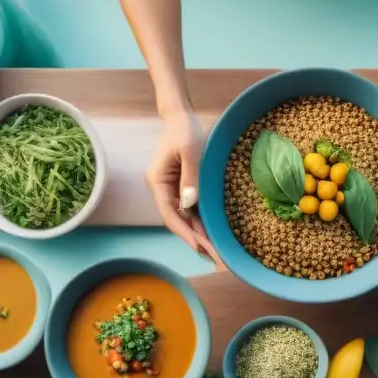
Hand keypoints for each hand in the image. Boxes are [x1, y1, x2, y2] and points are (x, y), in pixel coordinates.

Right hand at [147, 110, 224, 269]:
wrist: (181, 117)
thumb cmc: (184, 130)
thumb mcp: (189, 150)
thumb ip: (190, 176)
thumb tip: (190, 204)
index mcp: (158, 183)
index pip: (171, 216)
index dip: (186, 234)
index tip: (201, 248)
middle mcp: (163, 191)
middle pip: (179, 222)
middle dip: (198, 241)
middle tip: (218, 260)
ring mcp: (173, 191)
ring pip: (187, 219)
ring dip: (202, 236)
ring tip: (219, 255)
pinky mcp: (184, 189)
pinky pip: (193, 211)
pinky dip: (204, 224)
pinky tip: (215, 236)